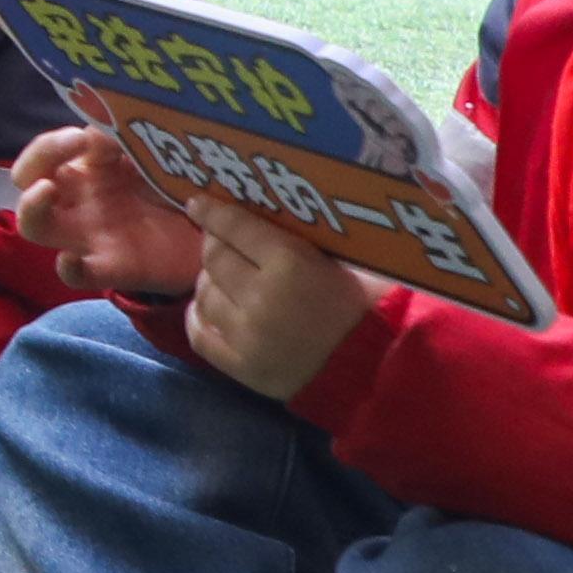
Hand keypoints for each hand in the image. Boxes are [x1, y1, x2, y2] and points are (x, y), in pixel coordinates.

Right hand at [8, 123, 203, 299]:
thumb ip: (131, 140)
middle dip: (36, 161)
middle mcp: (79, 200)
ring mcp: (90, 236)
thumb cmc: (181, 185)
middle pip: (28, 181)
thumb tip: (101, 129)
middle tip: (70, 147)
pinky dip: (68, 268)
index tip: (83, 135)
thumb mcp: (158, 153)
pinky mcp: (110, 268)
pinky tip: (71, 259)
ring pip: (35, 226)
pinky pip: (77, 275)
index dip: (53, 142)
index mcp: (88, 169)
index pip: (45, 152)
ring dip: (32, 208)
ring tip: (46, 193)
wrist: (219, 231)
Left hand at [177, 196, 381, 404]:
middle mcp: (261, 296)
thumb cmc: (362, 307)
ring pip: (204, 295)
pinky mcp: (240, 366)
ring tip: (221, 279)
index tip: (198, 204)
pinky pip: (199, 335)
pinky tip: (207, 310)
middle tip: (217, 242)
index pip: (236, 227)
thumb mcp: (339, 260)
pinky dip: (197, 318)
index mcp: (290, 263)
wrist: (374, 368)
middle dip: (212, 245)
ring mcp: (246, 334)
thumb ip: (296, 240)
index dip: (212, 213)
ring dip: (208, 282)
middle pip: (214, 259)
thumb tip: (257, 216)